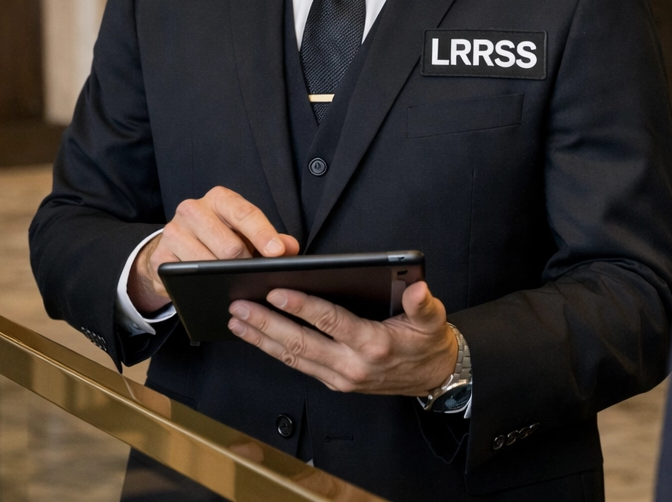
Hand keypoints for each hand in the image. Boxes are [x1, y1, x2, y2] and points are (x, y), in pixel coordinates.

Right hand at [128, 186, 298, 313]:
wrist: (174, 248)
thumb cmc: (218, 236)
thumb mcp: (245, 232)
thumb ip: (270, 238)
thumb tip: (291, 248)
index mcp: (219, 199)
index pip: (245, 213)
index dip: (263, 234)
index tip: (276, 253)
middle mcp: (193, 209)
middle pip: (229, 245)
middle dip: (245, 264)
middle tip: (252, 274)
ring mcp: (174, 232)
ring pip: (209, 263)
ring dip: (225, 276)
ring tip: (233, 279)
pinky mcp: (161, 257)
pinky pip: (188, 277)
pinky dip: (203, 285)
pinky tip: (210, 286)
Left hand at [227, 280, 457, 395]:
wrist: (433, 377)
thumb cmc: (428, 342)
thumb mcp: (433, 319)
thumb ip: (423, 303)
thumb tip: (417, 288)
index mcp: (374, 344)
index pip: (331, 322)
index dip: (303, 307)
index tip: (277, 292)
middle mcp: (352, 365)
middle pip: (301, 343)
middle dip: (266, 324)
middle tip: (240, 306)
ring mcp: (340, 377)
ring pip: (293, 358)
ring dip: (262, 339)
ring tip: (237, 321)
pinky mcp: (334, 382)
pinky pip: (298, 366)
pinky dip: (273, 351)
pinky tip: (257, 337)